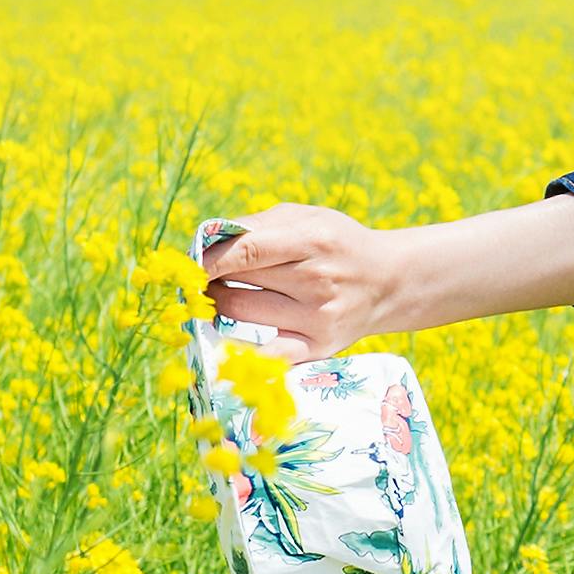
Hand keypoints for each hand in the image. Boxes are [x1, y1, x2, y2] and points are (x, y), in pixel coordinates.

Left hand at [198, 205, 404, 360]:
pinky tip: (230, 334)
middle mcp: (316, 281)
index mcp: (313, 241)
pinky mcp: (315, 348)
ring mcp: (316, 319)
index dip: (207, 260)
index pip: (246, 252)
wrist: (387, 282)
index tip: (187, 264)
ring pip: (242, 317)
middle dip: (211, 283)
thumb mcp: (307, 218)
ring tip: (225, 295)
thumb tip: (205, 242)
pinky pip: (263, 355)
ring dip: (221, 307)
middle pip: (238, 286)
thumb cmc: (336, 243)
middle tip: (206, 279)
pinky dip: (238, 347)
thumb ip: (257, 225)